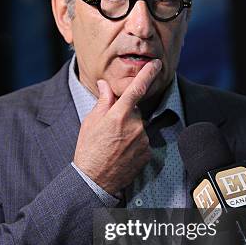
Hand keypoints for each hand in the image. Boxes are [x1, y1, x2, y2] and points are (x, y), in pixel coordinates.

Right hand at [73, 59, 161, 194]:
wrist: (94, 180)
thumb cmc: (89, 149)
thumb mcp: (91, 122)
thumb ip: (103, 101)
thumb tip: (105, 84)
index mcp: (119, 115)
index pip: (137, 88)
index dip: (148, 74)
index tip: (156, 64)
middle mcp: (134, 126)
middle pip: (135, 111)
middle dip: (125, 115)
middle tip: (110, 129)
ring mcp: (143, 140)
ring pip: (139, 127)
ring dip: (130, 130)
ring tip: (114, 144)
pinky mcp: (147, 153)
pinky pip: (143, 141)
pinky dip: (134, 144)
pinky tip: (122, 152)